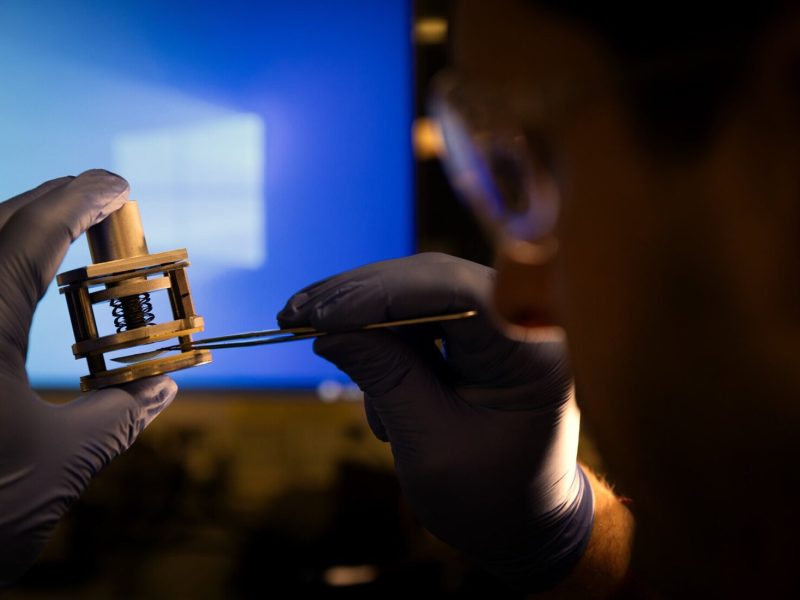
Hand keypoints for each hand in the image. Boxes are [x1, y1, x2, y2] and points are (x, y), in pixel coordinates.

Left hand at [0, 171, 176, 586]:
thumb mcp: (58, 463)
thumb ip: (118, 415)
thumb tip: (164, 389)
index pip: (32, 234)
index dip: (81, 199)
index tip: (118, 185)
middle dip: (48, 204)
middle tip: (98, 205)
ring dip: (14, 234)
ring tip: (60, 236)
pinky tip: (10, 294)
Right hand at [278, 253, 593, 590]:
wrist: (525, 522)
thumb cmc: (488, 498)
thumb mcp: (429, 445)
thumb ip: (384, 378)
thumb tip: (328, 331)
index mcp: (530, 354)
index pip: (456, 293)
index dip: (382, 293)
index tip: (321, 315)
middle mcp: (524, 324)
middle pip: (433, 280)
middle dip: (360, 295)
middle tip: (295, 314)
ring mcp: (503, 324)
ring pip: (420, 291)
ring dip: (365, 314)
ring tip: (312, 334)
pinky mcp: (480, 334)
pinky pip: (422, 315)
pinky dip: (383, 334)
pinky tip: (358, 361)